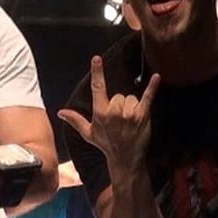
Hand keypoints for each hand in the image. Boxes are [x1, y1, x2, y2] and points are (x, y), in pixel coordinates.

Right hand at [58, 56, 159, 173]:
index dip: (97, 72)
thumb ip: (75, 120)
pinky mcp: (143, 116)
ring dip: (130, 107)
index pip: (98, 88)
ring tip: (129, 122)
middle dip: (118, 105)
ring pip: (130, 98)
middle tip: (119, 121)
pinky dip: (152, 87)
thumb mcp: (88, 133)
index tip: (97, 58)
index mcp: (100, 113)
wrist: (125, 159)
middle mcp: (115, 112)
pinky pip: (148, 97)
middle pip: (118, 95)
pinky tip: (157, 77)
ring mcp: (129, 114)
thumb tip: (60, 112)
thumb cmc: (106, 145)